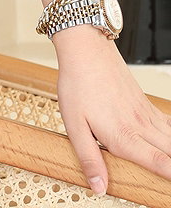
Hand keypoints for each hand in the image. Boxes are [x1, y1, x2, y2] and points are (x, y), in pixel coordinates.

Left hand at [53, 25, 170, 194]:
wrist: (86, 48)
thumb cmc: (77, 83)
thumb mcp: (74, 124)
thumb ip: (89, 157)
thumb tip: (99, 186)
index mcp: (123, 135)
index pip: (157, 162)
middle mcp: (139, 125)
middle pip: (170, 151)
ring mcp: (145, 113)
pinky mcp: (145, 103)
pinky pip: (168, 122)